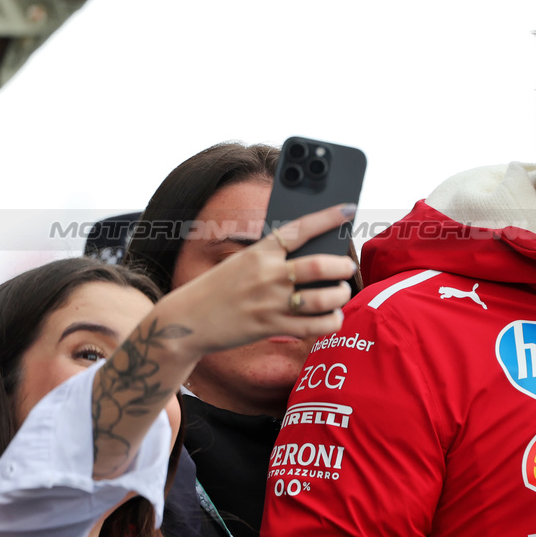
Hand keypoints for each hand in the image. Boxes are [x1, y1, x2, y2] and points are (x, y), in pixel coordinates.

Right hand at [154, 203, 356, 359]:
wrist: (186, 320)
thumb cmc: (220, 288)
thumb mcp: (242, 263)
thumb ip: (273, 258)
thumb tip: (315, 255)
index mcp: (260, 252)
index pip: (300, 229)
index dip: (328, 217)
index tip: (349, 209)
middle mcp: (268, 275)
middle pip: (320, 266)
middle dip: (343, 266)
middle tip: (347, 267)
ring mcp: (270, 303)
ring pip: (323, 298)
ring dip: (340, 295)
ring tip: (341, 292)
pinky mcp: (271, 327)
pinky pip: (315, 326)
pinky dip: (331, 321)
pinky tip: (333, 317)